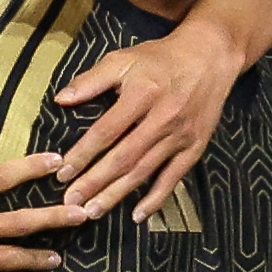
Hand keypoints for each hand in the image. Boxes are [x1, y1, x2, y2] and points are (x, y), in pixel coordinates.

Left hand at [50, 15, 241, 220]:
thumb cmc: (159, 59)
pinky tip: (137, 215)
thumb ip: (91, 81)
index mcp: (142, 94)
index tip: (62, 172)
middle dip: (95, 182)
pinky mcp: (195, 147)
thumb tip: (60, 100)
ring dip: (117, 194)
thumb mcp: (123, 60)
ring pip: (144, 171)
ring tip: (93, 212)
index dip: (83, 154)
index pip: (106, 131)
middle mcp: (163, 118)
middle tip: (71, 202)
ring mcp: (181, 135)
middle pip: (124, 157)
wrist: (210, 56)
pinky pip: (174, 177)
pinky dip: (156, 199)